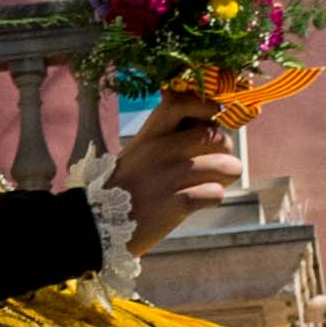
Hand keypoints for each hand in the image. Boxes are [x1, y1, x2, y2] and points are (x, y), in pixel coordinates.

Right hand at [113, 90, 248, 255]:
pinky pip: (216, 193)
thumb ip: (168, 134)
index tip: (214, 120)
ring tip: (207, 186)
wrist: (99, 224)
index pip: (185, 102)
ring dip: (223, 179)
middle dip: (225, 155)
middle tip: (214, 168)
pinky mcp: (177, 202)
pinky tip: (197, 203)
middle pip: (220, 138)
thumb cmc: (126, 187)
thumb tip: (206, 121)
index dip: (208, 108)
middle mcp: (163, 149)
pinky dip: (212, 199)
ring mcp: (170, 175)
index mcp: (152, 133)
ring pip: (226, 166)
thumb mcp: (140, 151)